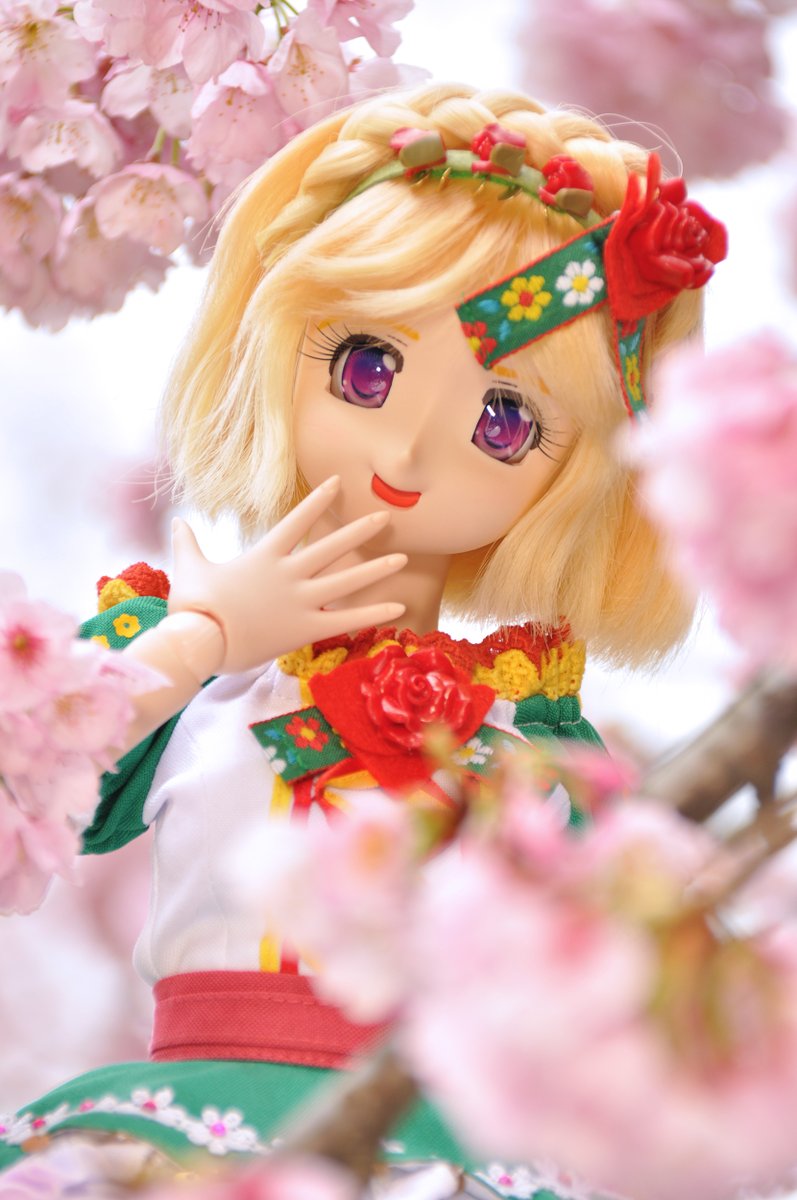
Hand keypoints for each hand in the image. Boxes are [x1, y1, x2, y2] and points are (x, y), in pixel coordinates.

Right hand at [168, 476, 406, 673]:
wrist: (200, 640)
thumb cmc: (193, 606)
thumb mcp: (190, 568)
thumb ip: (188, 543)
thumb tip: (176, 522)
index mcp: (264, 556)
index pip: (297, 520)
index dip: (319, 501)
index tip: (339, 483)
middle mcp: (288, 574)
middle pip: (332, 546)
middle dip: (360, 530)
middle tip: (386, 517)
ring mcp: (300, 601)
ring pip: (347, 580)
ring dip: (376, 568)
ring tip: (402, 557)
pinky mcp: (305, 628)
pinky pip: (346, 619)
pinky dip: (373, 614)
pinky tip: (399, 608)